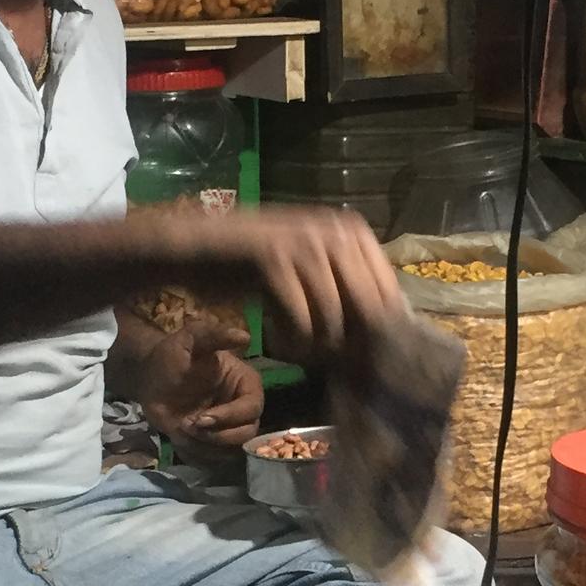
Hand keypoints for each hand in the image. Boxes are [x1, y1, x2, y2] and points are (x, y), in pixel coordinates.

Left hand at [139, 320, 263, 456]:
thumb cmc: (172, 356)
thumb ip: (214, 335)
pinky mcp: (210, 443)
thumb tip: (244, 337)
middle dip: (217, 436)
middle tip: (189, 426)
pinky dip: (195, 453)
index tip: (202, 418)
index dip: (230, 417)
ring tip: (181, 429)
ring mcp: (227, 428)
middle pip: (247, 435)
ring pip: (230, 451)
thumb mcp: (190, 339)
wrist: (149, 377)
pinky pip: (212, 460)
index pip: (252, 408)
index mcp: (245, 384)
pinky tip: (179, 436)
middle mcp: (242, 409)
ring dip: (204, 446)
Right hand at [152, 205, 404, 363]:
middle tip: (325, 356)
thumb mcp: (311, 269)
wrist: (198, 247)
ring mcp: (304, 241)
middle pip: (365, 307)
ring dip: (316, 343)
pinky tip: (278, 338)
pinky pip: (300, 317)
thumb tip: (384, 328)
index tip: (355, 350)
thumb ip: (346, 286)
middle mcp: (334, 230)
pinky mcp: (273, 258)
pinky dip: (291, 337)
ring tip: (299, 348)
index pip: (387, 291)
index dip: (374, 327)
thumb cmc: (256, 264)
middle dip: (348, 340)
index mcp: (351, 230)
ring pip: (332, 315)